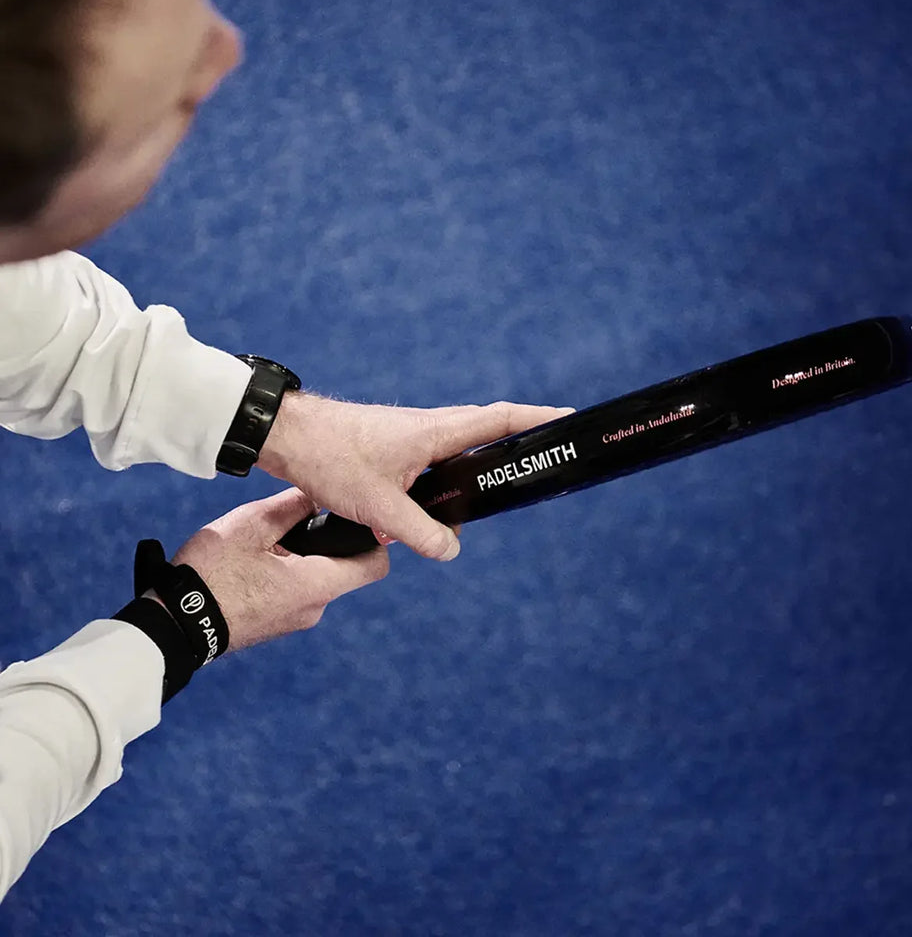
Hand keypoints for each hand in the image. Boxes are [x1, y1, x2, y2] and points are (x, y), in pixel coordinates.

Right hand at [169, 487, 388, 651]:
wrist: (173, 626)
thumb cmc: (209, 575)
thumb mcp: (250, 525)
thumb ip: (292, 506)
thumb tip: (319, 493)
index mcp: (316, 585)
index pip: (375, 565)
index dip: (373, 539)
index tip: (354, 519)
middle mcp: (314, 609)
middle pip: (346, 570)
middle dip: (329, 544)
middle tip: (298, 522)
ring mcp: (295, 621)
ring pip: (318, 580)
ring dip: (303, 559)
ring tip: (268, 542)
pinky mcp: (276, 624)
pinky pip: (296, 593)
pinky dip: (287, 574)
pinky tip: (257, 561)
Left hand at [256, 394, 572, 561]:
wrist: (287, 436)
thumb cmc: (331, 457)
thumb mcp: (379, 505)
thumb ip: (420, 531)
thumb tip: (450, 549)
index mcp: (436, 432)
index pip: (500, 419)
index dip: (538, 418)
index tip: (569, 418)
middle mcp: (429, 427)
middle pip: (485, 433)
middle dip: (507, 451)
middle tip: (529, 467)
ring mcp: (411, 436)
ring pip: (452, 457)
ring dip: (459, 483)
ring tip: (450, 514)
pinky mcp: (393, 447)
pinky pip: (427, 467)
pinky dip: (429, 490)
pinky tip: (407, 519)